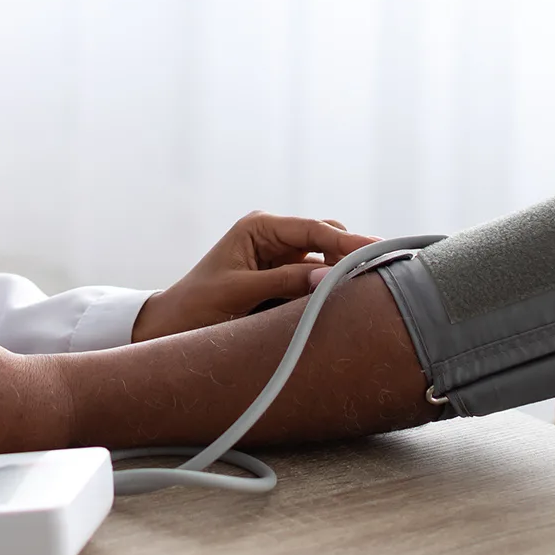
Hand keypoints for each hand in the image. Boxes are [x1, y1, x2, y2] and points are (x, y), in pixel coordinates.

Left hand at [130, 213, 380, 341]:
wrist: (172, 327)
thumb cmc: (196, 305)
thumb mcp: (240, 291)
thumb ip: (284, 282)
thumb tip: (328, 278)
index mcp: (260, 226)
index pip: (314, 229)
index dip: (347, 242)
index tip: (375, 251)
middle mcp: (274, 235)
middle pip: (326, 237)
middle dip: (350, 253)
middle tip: (382, 271)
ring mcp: (280, 256)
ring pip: (326, 258)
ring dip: (342, 271)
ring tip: (371, 285)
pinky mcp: (283, 278)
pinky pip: (315, 279)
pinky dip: (330, 287)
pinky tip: (348, 296)